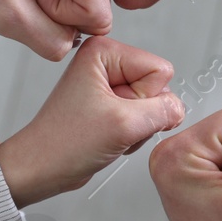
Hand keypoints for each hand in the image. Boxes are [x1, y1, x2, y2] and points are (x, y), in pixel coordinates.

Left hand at [0, 36, 185, 206]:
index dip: (146, 98)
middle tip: (114, 126)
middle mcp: (107, 63)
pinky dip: (131, 134)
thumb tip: (179, 107)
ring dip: (137, 127)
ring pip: (152, 105)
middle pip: (157, 86)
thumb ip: (164, 111)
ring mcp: (109, 85)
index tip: (118, 111)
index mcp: (105, 52)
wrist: (41, 168)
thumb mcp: (124, 124)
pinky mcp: (110, 105)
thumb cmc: (63, 143)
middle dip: (142, 115)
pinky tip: (109, 138)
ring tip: (109, 133)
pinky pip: (142, 118)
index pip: (160, 69)